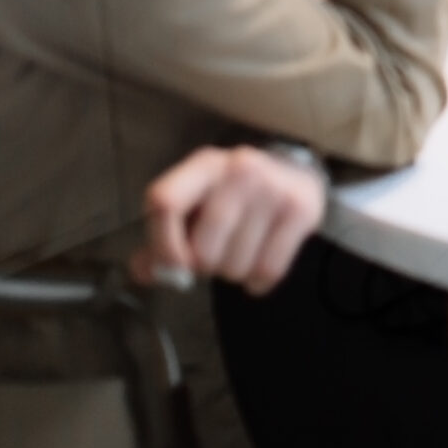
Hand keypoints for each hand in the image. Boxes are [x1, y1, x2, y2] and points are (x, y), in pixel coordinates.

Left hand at [128, 146, 323, 297]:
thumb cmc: (234, 194)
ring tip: (239, 255)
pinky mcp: (302, 209)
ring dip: (232, 273)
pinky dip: (258, 282)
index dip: (162, 244)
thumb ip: (164, 236)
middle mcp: (240, 169)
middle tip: (213, 258)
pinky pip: (269, 269)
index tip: (173, 266)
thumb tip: (145, 271)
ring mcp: (274, 188)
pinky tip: (258, 269)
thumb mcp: (196, 203)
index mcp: (204, 165)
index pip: (165, 202)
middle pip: (203, 247)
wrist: (295, 173)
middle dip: (204, 266)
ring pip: (236, 264)